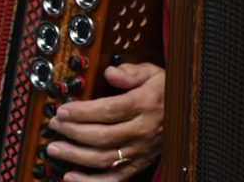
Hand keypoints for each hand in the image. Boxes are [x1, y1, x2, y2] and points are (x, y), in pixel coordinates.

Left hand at [45, 62, 164, 180]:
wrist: (189, 112)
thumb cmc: (166, 91)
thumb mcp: (153, 72)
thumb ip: (131, 72)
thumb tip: (110, 71)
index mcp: (144, 105)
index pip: (107, 111)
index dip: (81, 112)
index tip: (63, 110)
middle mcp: (142, 130)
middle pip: (101, 136)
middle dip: (73, 132)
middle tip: (54, 125)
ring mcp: (140, 151)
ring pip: (103, 159)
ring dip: (75, 156)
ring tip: (54, 149)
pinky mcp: (138, 164)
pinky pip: (113, 179)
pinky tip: (71, 177)